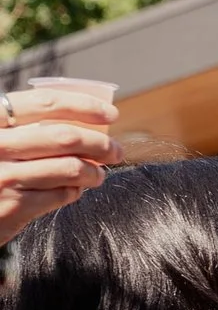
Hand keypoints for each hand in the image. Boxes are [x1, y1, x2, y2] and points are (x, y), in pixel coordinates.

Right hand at [0, 86, 117, 243]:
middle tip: (114, 150)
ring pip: (70, 168)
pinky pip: (62, 195)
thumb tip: (81, 119)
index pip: (44, 102)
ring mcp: (4, 176)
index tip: (110, 114)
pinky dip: (75, 192)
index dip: (84, 105)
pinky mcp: (13, 206)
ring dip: (94, 171)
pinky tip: (74, 190)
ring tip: (98, 174)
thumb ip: (23, 127)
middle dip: (101, 143)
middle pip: (66, 136)